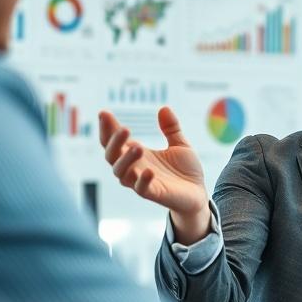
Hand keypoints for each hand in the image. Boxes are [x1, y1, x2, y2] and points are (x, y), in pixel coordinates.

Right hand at [98, 107, 210, 243]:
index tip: (104, 113)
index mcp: (136, 154)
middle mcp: (134, 167)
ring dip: (126, 160)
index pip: (113, 140)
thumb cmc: (184, 170)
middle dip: (113, 142)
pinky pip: (141, 189)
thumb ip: (171, 128)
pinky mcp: (153, 194)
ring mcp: (141, 181)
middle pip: (111, 155)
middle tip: (124, 128)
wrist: (198, 193)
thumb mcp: (181, 144)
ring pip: (121, 173)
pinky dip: (142, 180)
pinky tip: (149, 171)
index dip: (107, 128)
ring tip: (138, 147)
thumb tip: (164, 108)